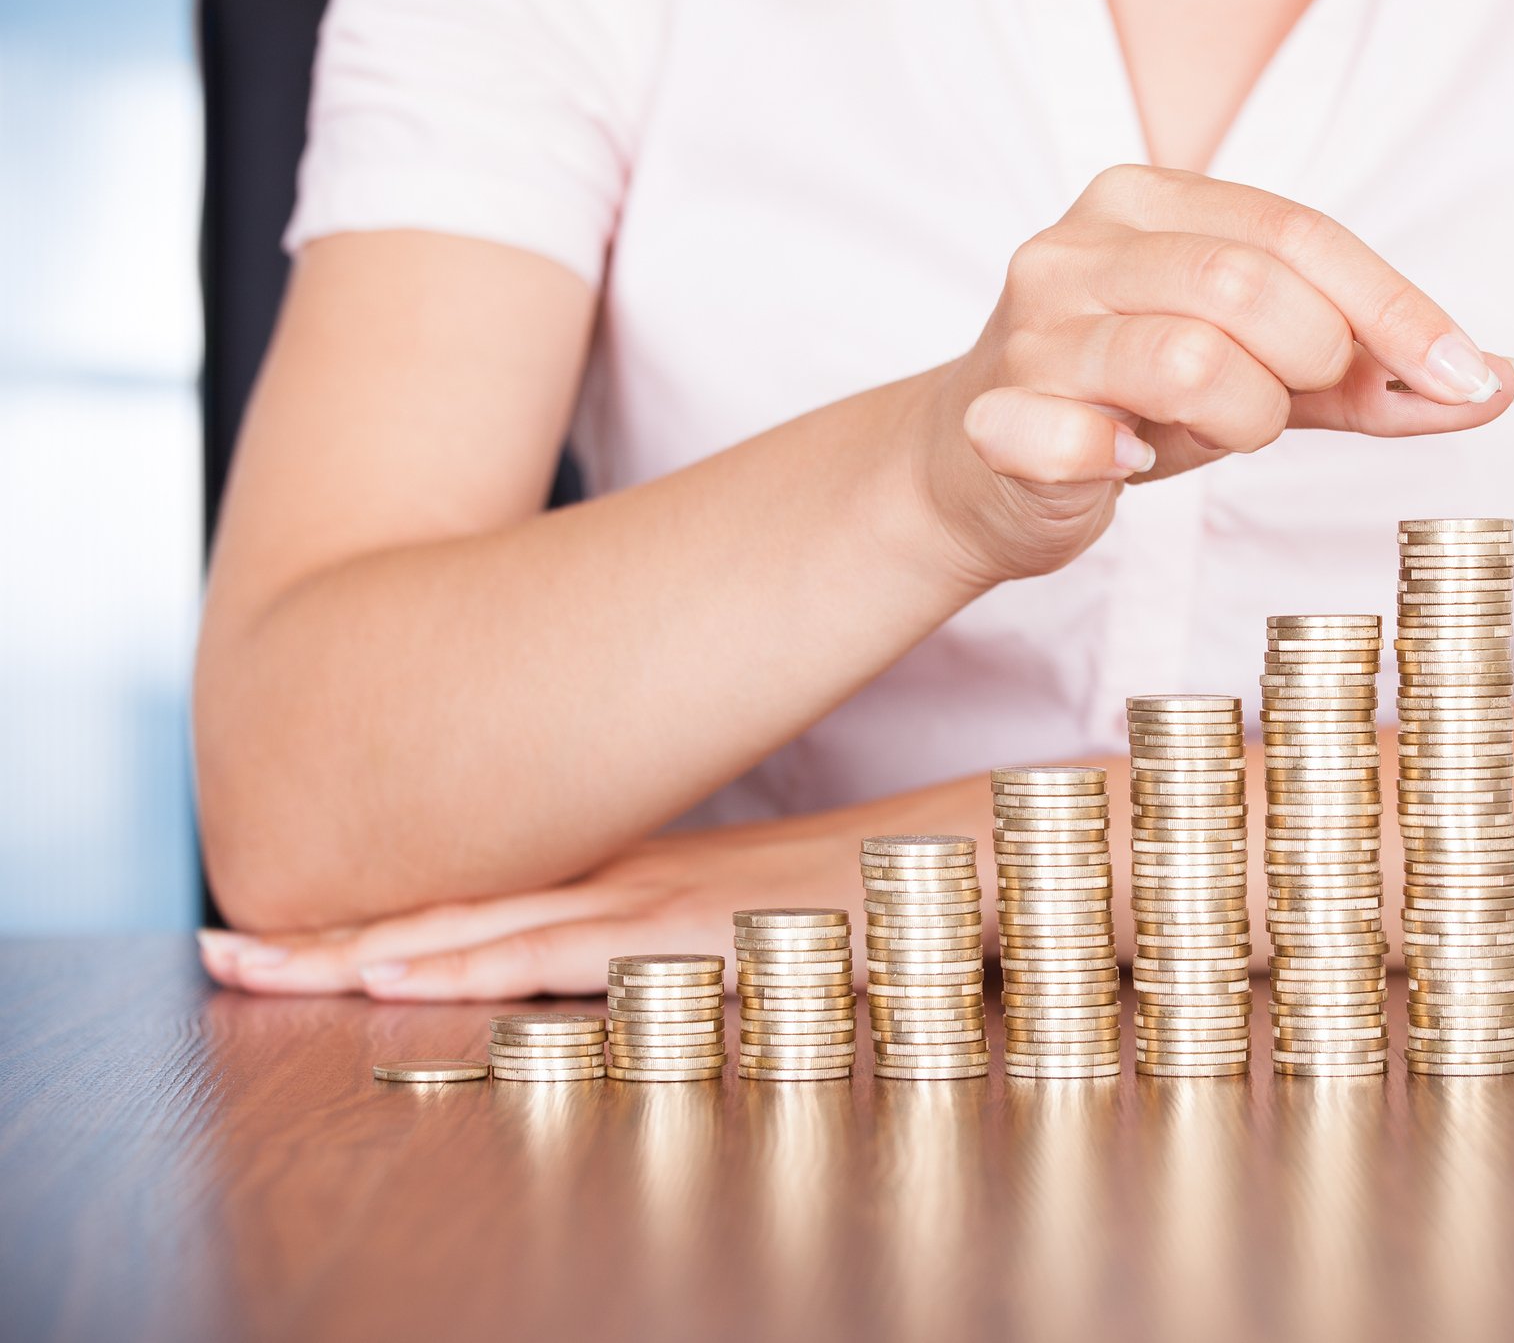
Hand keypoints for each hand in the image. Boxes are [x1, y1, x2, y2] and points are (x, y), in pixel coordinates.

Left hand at [196, 826, 851, 1000]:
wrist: (983, 846)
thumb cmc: (896, 888)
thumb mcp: (784, 920)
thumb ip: (720, 942)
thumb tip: (675, 976)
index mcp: (645, 880)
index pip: (492, 898)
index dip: (388, 917)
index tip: (293, 933)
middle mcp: (633, 880)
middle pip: (459, 907)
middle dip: (334, 935)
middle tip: (220, 949)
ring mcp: (661, 897)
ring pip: (487, 921)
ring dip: (368, 945)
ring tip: (258, 961)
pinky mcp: (698, 923)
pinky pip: (567, 944)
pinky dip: (476, 953)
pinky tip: (401, 965)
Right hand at [916, 164, 1513, 582]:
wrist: (974, 471)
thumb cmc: (1127, 406)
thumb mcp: (1255, 376)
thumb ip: (1363, 376)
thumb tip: (1495, 381)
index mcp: (1141, 204)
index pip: (1297, 234)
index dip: (1397, 308)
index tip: (1469, 376)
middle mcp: (1075, 249)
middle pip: (1248, 286)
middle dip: (1311, 362)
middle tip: (1293, 404)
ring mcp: (1029, 333)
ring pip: (1186, 361)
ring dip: (1239, 419)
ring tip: (1218, 433)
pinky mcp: (994, 418)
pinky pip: (1082, 438)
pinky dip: (1125, 459)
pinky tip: (1127, 460)